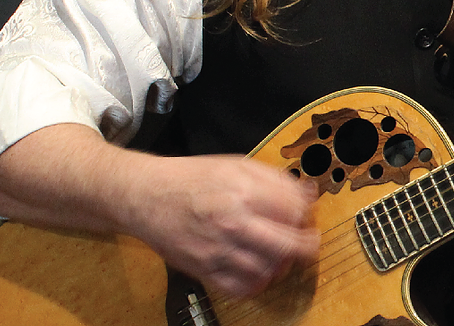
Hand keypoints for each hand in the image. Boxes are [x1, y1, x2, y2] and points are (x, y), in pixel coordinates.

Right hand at [0, 125, 319, 299]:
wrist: (144, 196)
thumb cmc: (190, 179)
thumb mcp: (237, 165)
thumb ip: (275, 179)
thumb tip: (308, 192)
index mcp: (244, 191)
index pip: (295, 209)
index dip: (307, 214)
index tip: (307, 215)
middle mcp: (233, 221)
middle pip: (288, 244)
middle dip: (307, 246)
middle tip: (308, 243)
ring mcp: (218, 248)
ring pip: (268, 269)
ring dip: (282, 265)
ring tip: (281, 256)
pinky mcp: (204, 268)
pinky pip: (240, 288)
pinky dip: (256, 284)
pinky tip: (258, 271)